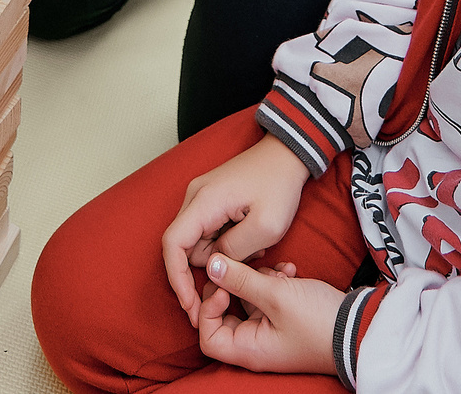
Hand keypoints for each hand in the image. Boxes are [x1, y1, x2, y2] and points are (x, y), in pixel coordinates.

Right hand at [160, 135, 312, 323]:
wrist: (287, 154)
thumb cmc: (280, 185)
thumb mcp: (266, 227)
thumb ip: (235, 252)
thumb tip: (213, 265)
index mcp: (203, 202)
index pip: (172, 245)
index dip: (177, 279)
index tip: (190, 306)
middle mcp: (194, 197)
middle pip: (185, 247)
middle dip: (210, 267)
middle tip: (244, 274)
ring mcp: (201, 197)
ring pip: (198, 241)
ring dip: (222, 254)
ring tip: (255, 248)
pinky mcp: (210, 199)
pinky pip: (209, 231)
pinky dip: (226, 242)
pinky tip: (251, 238)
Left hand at [197, 254, 345, 374]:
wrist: (360, 327)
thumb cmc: (318, 320)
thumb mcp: (276, 295)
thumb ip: (240, 279)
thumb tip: (211, 266)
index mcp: (249, 349)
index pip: (208, 336)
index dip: (208, 308)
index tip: (222, 286)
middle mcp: (257, 345)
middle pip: (226, 315)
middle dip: (235, 286)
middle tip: (244, 268)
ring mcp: (272, 332)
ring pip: (249, 301)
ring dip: (259, 280)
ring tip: (278, 270)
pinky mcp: (287, 320)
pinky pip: (269, 299)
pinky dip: (275, 282)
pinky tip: (290, 270)